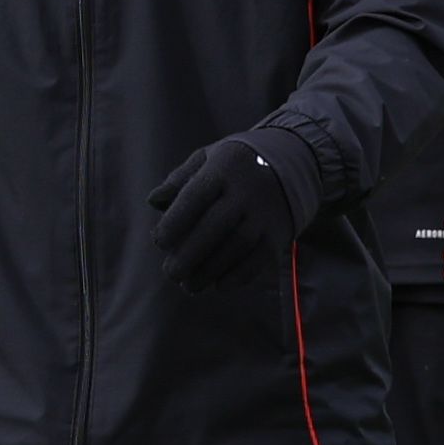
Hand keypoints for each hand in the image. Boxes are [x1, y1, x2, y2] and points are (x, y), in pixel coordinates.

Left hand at [148, 136, 303, 283]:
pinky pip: (258, 259)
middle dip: (190, 254)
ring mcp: (264, 214)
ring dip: (210, 271)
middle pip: (216, 226)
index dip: (175, 221)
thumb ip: (179, 180)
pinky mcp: (277, 234)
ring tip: (189, 285)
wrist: (289, 166)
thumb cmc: (234, 167)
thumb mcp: (206, 159)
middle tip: (171, 273)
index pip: (195, 196)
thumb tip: (154, 201)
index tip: (159, 241)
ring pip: (236, 246)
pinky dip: (237, 276)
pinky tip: (218, 284)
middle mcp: (246, 192)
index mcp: (223, 169)